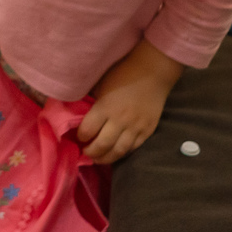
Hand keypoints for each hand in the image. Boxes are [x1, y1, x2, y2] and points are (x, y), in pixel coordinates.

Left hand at [76, 39, 182, 164]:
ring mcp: (136, 127)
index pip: (88, 130)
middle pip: (102, 145)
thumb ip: (91, 100)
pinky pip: (133, 148)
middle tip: (86, 152)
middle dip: (91, 152)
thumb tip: (79, 113)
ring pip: (118, 152)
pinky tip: (115, 152)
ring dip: (106, 158)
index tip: (78, 137)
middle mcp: (120, 120)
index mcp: (105, 107)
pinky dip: (122, 153)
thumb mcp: (101, 84)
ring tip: (98, 158)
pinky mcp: (148, 131)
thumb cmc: (122, 73)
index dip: (81, 136)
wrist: (152, 72)